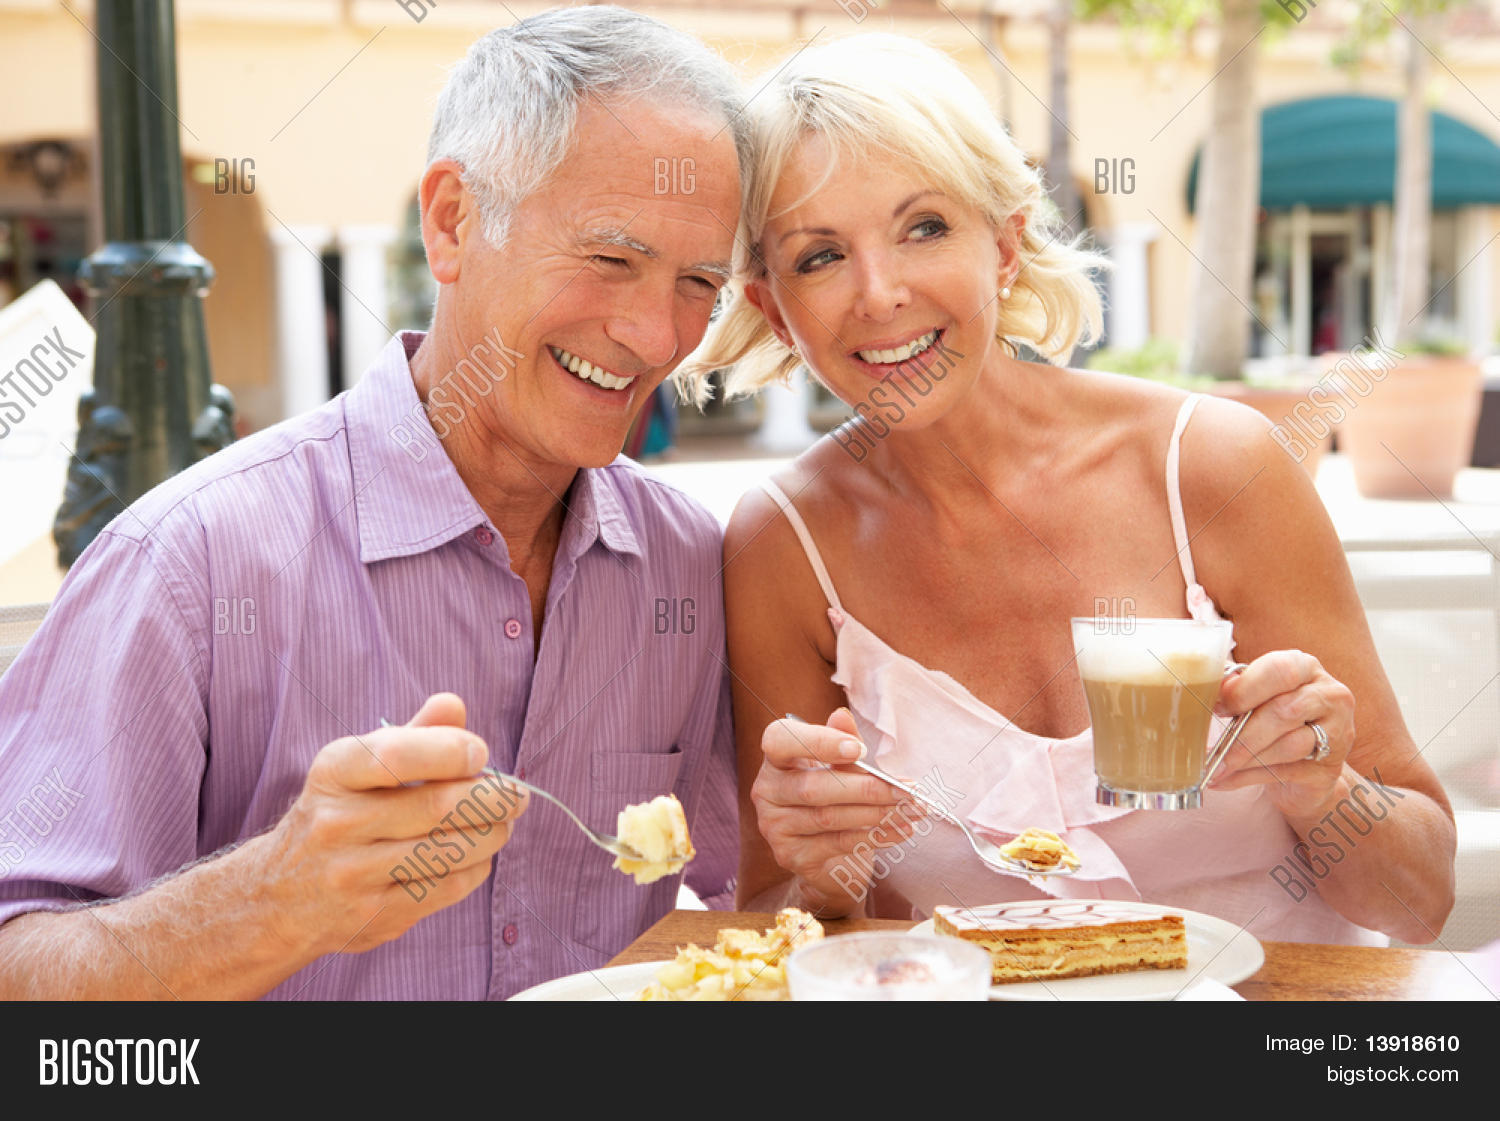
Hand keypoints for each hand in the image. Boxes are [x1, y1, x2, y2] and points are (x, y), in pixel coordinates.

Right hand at [254, 693, 527, 957]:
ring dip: (492, 834)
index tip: (481, 753)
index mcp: (335, 772)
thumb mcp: (359, 766)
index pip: (397, 755)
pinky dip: (475, 869)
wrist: (278, 897)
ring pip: (449, 852)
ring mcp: (353, 875)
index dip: (451, 750)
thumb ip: (412, 735)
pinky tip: (477, 855)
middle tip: (518, 795)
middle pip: (437, 807)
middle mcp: (337, 823)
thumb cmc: (339, 814)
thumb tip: (453, 704)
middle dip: (493, 798)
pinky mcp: (373, 916)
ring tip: (503, 822)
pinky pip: (445, 889)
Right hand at [750, 708, 912, 909]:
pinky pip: (838, 844)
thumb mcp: (840, 764)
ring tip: (911, 809)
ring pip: (829, 818)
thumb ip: (842, 740)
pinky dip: (875, 836)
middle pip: (813, 788)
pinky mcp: (790, 855)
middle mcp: (767, 791)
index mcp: (776, 758)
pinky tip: (901, 829)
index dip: (818, 742)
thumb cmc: (835, 795)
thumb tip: (841, 716)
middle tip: (906, 789)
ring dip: (877, 813)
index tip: (860, 749)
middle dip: (866, 789)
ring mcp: (774, 826)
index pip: (780, 740)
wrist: (827, 853)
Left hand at [1208, 651, 1353, 819]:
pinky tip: (1224, 780)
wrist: (1304, 765)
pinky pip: (1286, 772)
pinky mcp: (1330, 768)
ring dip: (1246, 758)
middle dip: (1244, 732)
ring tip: (1216, 767)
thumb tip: (1214, 691)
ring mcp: (1337, 732)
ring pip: (1289, 745)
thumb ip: (1237, 689)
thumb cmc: (1273, 719)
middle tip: (1213, 747)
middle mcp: (1329, 695)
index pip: (1280, 670)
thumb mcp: (1255, 697)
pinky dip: (1248, 777)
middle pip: (1285, 711)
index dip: (1245, 689)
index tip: (1218, 707)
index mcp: (1305, 668)